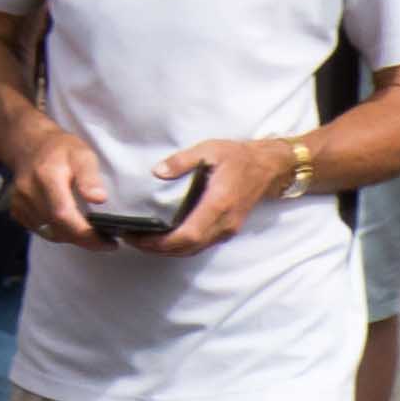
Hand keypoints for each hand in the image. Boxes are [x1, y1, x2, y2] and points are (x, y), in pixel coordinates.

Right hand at [4, 119, 107, 244]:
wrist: (31, 146)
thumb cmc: (61, 150)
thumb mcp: (82, 155)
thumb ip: (90, 176)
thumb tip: (98, 198)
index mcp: (46, 176)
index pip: (63, 214)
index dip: (86, 234)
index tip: (108, 241)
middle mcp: (28, 190)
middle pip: (57, 228)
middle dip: (85, 240)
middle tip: (106, 241)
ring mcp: (19, 201)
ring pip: (50, 233)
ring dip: (73, 238)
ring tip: (92, 234)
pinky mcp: (17, 209)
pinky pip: (40, 230)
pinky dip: (58, 233)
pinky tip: (72, 227)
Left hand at [144, 134, 290, 254]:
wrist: (267, 168)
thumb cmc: (238, 157)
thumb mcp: (208, 150)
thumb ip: (181, 161)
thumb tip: (158, 172)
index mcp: (219, 204)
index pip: (188, 234)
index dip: (162, 241)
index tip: (139, 237)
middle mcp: (224, 222)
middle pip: (188, 247)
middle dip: (158, 248)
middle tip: (132, 239)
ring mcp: (227, 229)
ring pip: (194, 250)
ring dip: (168, 250)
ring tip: (143, 241)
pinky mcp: (227, 230)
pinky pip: (201, 245)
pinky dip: (180, 246)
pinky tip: (165, 238)